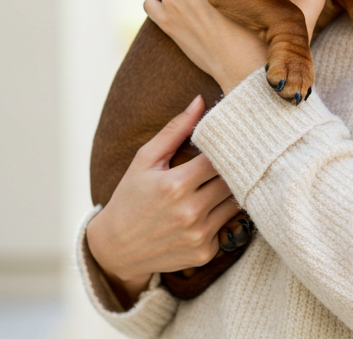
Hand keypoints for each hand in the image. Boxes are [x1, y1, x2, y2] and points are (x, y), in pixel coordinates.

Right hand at [86, 95, 239, 302]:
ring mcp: (199, 235)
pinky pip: (229, 226)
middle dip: (232, 169)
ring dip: (231, 191)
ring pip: (235, 203)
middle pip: (232, 181)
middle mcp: (190, 212)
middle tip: (234, 159)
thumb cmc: (130, 197)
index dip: (226, 148)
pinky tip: (211, 209)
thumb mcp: (145, 160)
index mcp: (175, 185)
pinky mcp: (205, 253)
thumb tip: (200, 100)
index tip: (230, 140)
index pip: (219, 158)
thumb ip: (175, 130)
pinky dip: (224, 215)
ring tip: (222, 181)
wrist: (116, 248)